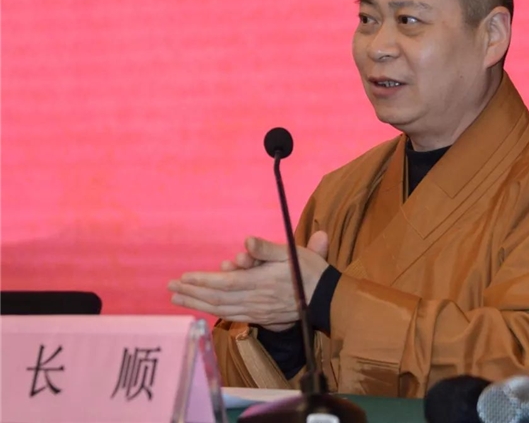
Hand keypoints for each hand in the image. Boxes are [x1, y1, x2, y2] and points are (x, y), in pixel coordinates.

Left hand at [168, 231, 329, 331]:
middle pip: (216, 299)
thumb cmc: (309, 271)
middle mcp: (255, 300)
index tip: (182, 277)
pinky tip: (204, 309)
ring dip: (198, 305)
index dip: (201, 281)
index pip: (223, 283)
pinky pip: (232, 316)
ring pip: (221, 310)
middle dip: (192, 293)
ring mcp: (257, 311)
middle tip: (170, 288)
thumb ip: (266, 249)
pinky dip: (214, 313)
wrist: (326, 298)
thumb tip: (246, 241)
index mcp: (259, 282)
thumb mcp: (291, 253)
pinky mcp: (261, 318)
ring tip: (179, 299)